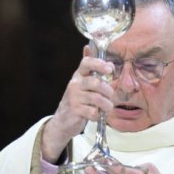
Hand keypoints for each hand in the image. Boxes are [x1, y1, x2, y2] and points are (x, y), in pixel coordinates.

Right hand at [41, 47, 114, 161]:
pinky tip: (97, 115)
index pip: (87, 63)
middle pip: (96, 82)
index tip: (110, 69)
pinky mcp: (75, 110)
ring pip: (97, 98)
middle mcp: (75, 84)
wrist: (62, 120)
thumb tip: (97, 53)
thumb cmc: (78, 100)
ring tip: (107, 108)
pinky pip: (93, 111)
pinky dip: (98, 115)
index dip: (99, 64)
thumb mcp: (83, 83)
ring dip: (106, 105)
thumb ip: (92, 71)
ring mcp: (74, 97)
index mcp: (79, 75)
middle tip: (110, 96)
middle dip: (108, 90)